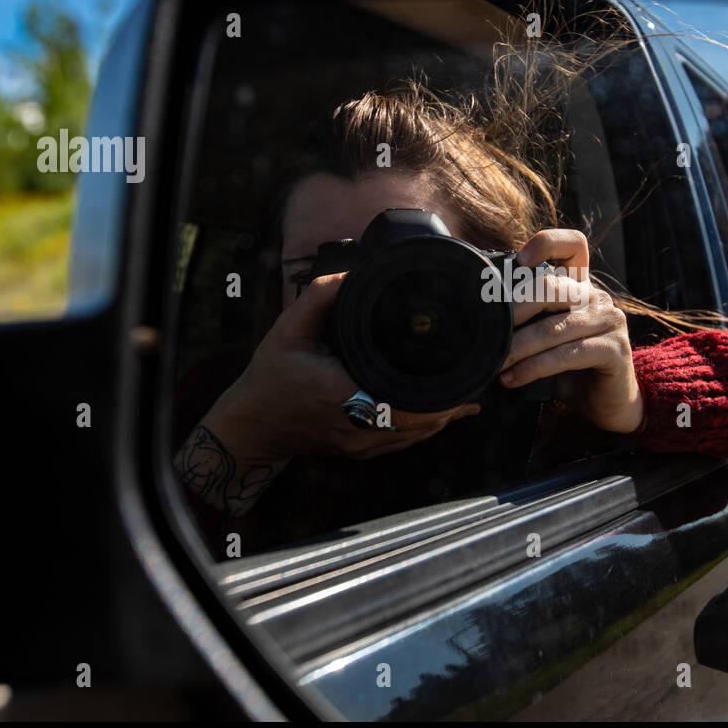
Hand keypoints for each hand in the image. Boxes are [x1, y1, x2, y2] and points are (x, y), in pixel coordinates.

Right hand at [200, 273, 480, 464]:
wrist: (251, 426)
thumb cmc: (269, 377)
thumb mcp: (286, 332)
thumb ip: (316, 299)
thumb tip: (347, 275)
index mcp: (340, 393)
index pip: (402, 401)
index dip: (438, 396)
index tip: (462, 375)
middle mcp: (354, 424)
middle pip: (418, 422)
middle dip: (450, 404)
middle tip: (476, 379)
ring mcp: (358, 444)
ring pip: (414, 437)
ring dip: (442, 418)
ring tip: (469, 397)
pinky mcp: (358, 452)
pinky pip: (401, 444)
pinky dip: (424, 429)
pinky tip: (444, 416)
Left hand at [499, 229, 642, 433]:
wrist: (607, 404)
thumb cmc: (570, 370)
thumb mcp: (546, 338)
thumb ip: (527, 321)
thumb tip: (479, 321)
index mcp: (580, 286)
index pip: (572, 245)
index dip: (547, 243)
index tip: (519, 261)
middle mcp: (597, 297)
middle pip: (552, 287)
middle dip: (513, 309)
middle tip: (486, 332)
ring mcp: (609, 321)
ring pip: (554, 328)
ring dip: (518, 348)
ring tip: (493, 364)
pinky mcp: (615, 349)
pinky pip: (567, 354)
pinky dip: (534, 368)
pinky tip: (513, 379)